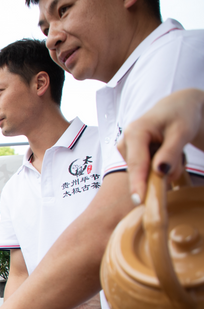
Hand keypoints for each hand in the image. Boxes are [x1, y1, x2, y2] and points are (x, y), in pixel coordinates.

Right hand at [117, 88, 203, 203]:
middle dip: (160, 172)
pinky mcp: (130, 155)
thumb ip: (171, 153)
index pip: (137, 163)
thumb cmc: (181, 115)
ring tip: (173, 149)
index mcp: (135, 132)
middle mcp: (125, 141)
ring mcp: (126, 149)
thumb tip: (159, 172)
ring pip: (144, 172)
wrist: (178, 107)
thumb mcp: (182, 132)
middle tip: (180, 157)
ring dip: (162, 168)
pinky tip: (164, 152)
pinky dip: (158, 166)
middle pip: (140, 170)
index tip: (139, 201)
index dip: (138, 183)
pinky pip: (145, 170)